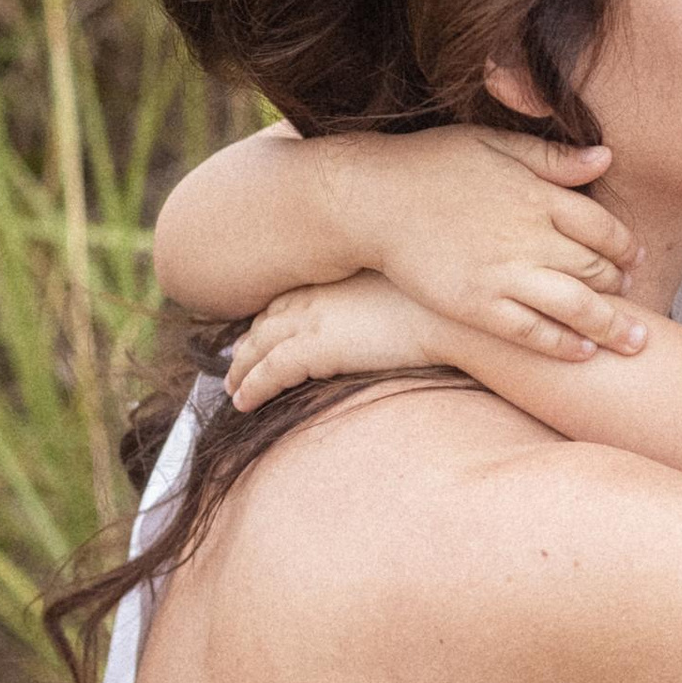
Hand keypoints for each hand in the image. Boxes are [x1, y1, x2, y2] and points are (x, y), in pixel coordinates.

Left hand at [226, 273, 458, 410]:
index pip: (288, 299)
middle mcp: (316, 296)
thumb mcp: (402, 294)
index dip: (269, 319)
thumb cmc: (439, 308)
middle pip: (266, 321)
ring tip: (233, 388)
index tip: (259, 333)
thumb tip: (380, 320)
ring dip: (241, 369)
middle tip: (236, 362)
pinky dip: (252, 387)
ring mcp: (311, 321)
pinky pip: (269, 372)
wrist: (447, 316)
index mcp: (336, 280)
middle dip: (247, 343)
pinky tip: (243, 402)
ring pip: (258, 347)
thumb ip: (378, 304)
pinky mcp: (312, 349)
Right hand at [327, 128, 644, 360]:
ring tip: (635, 343)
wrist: (371, 200)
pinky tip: (583, 353)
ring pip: (574, 307)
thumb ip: (552, 157)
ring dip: (611, 327)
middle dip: (622, 285)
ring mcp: (502, 275)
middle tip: (633, 295)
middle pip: (595, 268)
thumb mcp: (494, 144)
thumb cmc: (432, 165)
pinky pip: (530, 333)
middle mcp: (527, 237)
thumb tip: (607, 158)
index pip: (603, 227)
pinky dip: (562, 345)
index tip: (634, 257)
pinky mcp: (476, 305)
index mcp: (536, 195)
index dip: (625, 246)